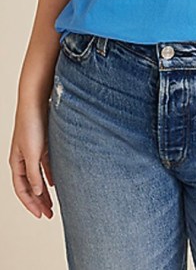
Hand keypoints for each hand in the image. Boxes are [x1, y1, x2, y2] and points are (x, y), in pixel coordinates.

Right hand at [8, 101, 54, 219]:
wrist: (37, 102)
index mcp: (16, 163)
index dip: (31, 204)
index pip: (22, 190)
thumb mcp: (33, 153)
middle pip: (30, 186)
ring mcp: (33, 152)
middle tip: (49, 215)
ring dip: (45, 191)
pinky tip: (56, 183)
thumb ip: (34, 173)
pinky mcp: (43, 144)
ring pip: (38, 177)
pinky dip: (50, 176)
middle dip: (38, 202)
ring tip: (53, 204)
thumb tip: (37, 192)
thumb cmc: (32, 124)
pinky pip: (46, 166)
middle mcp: (23, 159)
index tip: (41, 215)